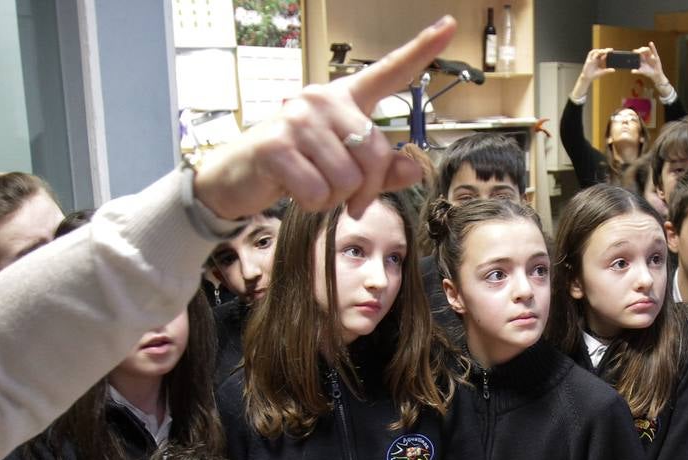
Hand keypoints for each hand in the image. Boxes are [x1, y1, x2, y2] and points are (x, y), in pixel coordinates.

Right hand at [192, 16, 455, 219]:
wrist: (237, 176)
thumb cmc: (297, 167)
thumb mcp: (344, 168)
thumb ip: (383, 170)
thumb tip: (414, 168)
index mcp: (345, 97)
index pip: (389, 72)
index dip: (421, 51)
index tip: (449, 26)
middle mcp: (322, 98)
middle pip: (375, 154)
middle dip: (367, 189)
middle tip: (349, 200)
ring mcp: (298, 118)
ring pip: (348, 178)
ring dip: (335, 198)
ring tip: (313, 187)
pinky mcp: (278, 145)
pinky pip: (319, 191)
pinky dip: (313, 204)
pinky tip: (295, 191)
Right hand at [571, 48, 613, 99]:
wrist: (588, 78)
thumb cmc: (595, 75)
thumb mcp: (602, 72)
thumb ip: (607, 71)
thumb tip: (614, 70)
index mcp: (600, 61)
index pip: (605, 54)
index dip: (608, 52)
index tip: (612, 51)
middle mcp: (597, 58)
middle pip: (601, 52)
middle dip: (605, 50)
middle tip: (610, 50)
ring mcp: (592, 58)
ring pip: (596, 51)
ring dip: (600, 50)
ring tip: (604, 51)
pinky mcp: (588, 59)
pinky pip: (590, 53)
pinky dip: (594, 52)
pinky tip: (597, 52)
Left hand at [636, 43, 669, 91]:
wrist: (655, 75)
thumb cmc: (648, 72)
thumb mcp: (642, 72)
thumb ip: (637, 71)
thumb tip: (632, 71)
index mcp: (641, 59)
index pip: (638, 53)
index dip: (636, 51)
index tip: (634, 51)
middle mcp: (645, 56)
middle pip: (642, 50)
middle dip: (640, 50)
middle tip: (638, 52)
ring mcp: (650, 55)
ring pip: (647, 50)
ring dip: (644, 49)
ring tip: (642, 51)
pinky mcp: (656, 56)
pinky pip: (654, 50)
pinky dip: (652, 46)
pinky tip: (650, 43)